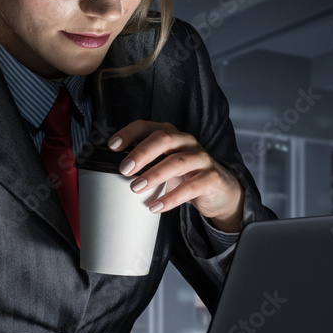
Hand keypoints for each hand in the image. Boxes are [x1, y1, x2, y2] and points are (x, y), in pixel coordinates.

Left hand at [108, 120, 244, 232]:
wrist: (220, 192)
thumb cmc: (185, 176)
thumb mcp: (165, 165)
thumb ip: (146, 164)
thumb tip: (112, 172)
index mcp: (172, 135)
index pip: (148, 126)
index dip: (129, 133)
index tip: (112, 146)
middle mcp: (187, 142)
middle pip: (164, 139)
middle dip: (141, 153)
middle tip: (124, 169)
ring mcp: (201, 159)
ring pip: (177, 162)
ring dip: (154, 175)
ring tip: (136, 188)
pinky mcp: (211, 178)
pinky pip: (191, 187)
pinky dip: (171, 198)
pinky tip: (156, 206)